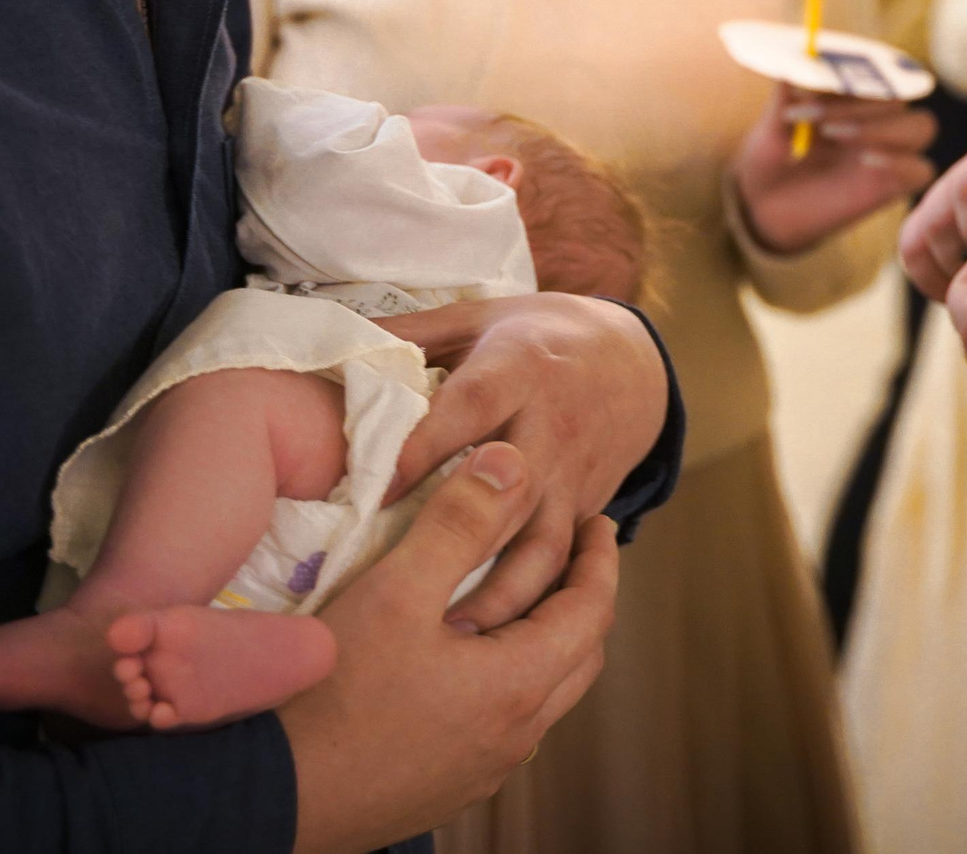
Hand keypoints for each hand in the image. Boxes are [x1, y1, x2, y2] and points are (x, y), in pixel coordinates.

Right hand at [283, 443, 618, 851]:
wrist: (264, 795)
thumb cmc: (330, 694)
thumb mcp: (395, 592)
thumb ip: (458, 522)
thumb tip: (512, 462)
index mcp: (519, 687)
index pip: (592, 612)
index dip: (601, 559)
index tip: (599, 520)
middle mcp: (513, 738)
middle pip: (578, 658)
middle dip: (582, 600)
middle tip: (569, 554)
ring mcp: (479, 771)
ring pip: (541, 697)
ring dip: (543, 644)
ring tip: (516, 600)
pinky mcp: (443, 789)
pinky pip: (500, 726)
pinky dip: (505, 681)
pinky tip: (461, 662)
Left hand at [381, 294, 666, 630]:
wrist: (632, 365)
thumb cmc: (535, 338)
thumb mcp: (477, 317)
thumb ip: (409, 331)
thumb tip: (334, 340)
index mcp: (519, 369)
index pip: (471, 407)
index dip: (426, 446)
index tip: (376, 489)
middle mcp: (551, 430)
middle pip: (509, 493)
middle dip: (461, 544)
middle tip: (401, 592)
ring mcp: (572, 480)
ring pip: (543, 549)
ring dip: (501, 598)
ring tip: (449, 640)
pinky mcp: (584, 516)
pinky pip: (561, 570)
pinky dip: (532, 609)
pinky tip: (493, 649)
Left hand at [731, 85, 935, 255]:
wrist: (762, 213)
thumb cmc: (768, 164)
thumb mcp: (769, 129)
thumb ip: (783, 99)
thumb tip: (789, 67)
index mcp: (851, 100)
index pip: (873, 73)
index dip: (848, 74)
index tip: (807, 86)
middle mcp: (874, 123)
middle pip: (899, 97)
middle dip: (859, 101)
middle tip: (813, 116)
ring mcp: (885, 155)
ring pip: (920, 126)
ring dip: (882, 125)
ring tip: (835, 134)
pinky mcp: (889, 189)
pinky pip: (920, 170)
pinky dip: (901, 161)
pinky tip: (865, 159)